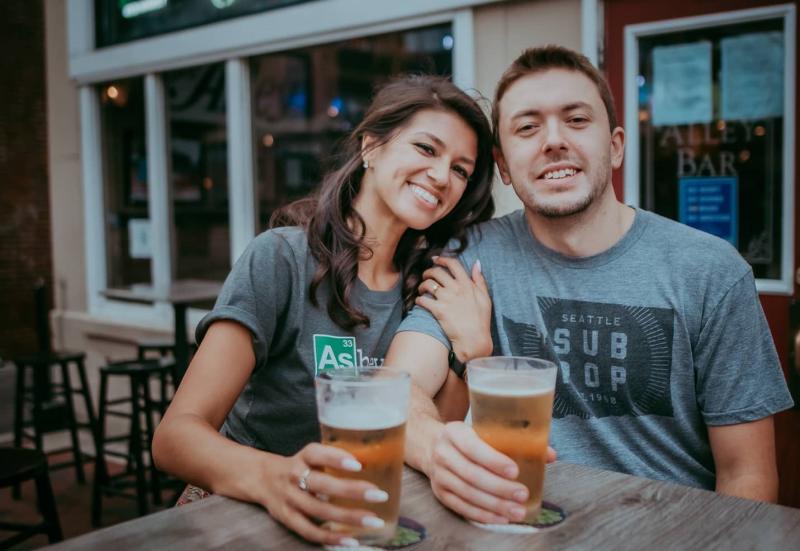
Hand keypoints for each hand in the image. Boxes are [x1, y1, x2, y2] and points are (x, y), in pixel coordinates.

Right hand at [259, 443, 389, 546]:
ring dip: (348, 517)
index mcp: (302, 458)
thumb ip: (333, 459)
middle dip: (352, 490)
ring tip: (373, 520)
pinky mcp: (287, 518)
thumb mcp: (310, 456)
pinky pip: (310, 531)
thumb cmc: (298, 466)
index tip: (358, 464)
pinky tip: (352, 540)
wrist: (261, 478)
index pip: (316, 454)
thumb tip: (373, 463)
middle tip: (379, 494)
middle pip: (321, 485)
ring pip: (319, 510)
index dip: (336, 458)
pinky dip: (331, 537)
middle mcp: (294, 477)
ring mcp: (289, 499)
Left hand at [416, 256, 492, 362]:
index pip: (453, 264)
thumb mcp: (485, 297)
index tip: (435, 260)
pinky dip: (418, 300)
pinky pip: (422, 300)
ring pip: (427, 284)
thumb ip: (480, 279)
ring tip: (422, 289)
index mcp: (467, 284)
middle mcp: (456, 289)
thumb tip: (476, 263)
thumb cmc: (481, 320)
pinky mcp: (438, 311)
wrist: (474, 340)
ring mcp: (446, 299)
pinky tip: (419, 302)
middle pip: (437, 272)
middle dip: (428, 272)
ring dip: (422, 285)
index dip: (442, 259)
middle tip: (426, 276)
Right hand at [425, 422, 556, 523]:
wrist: (429, 444)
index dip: (493, 460)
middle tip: (523, 494)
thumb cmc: (466, 438)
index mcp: (454, 432)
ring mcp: (439, 475)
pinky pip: (461, 507)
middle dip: (499, 488)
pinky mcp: (440, 493)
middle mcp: (443, 453)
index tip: (515, 471)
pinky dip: (482, 514)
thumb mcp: (482, 430)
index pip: (472, 447)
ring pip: (467, 493)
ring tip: (517, 511)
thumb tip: (549, 454)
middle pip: (471, 474)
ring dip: (494, 505)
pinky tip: (501, 517)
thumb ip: (514, 440)